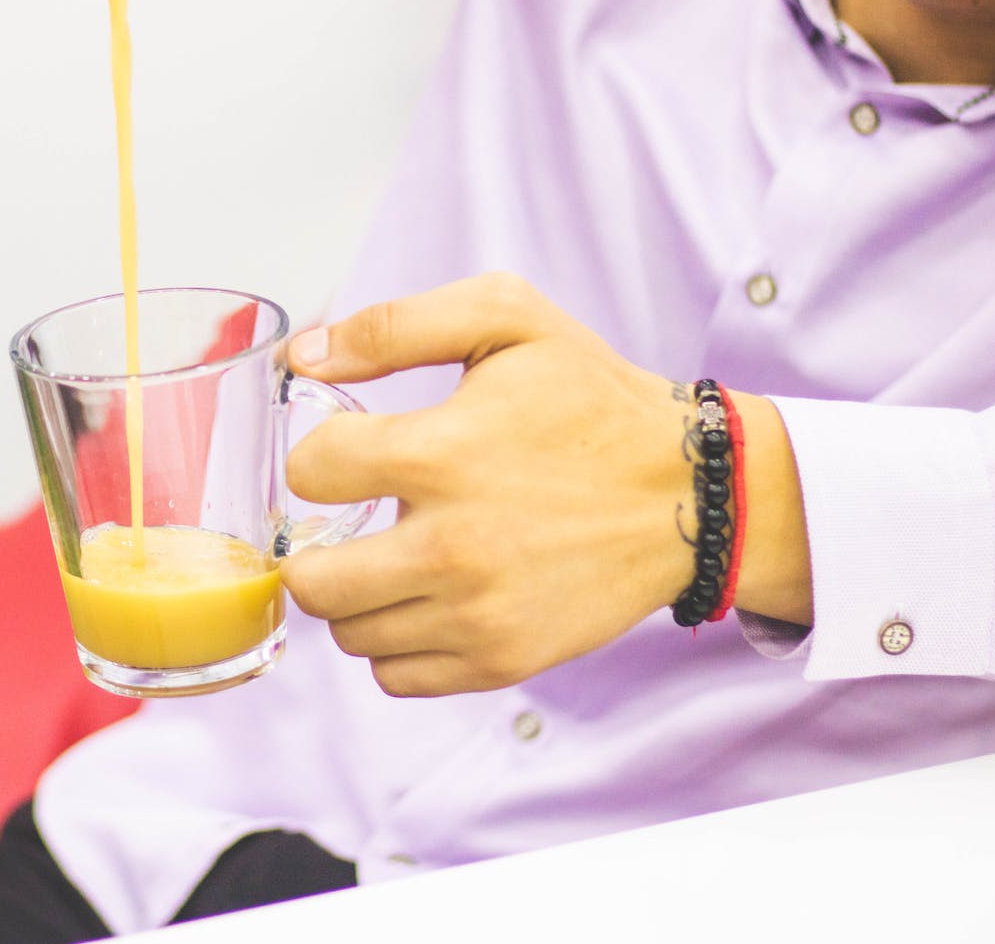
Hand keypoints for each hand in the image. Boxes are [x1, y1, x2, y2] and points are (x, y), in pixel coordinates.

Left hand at [281, 273, 809, 697]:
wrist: (688, 491)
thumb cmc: (592, 400)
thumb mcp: (506, 318)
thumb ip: (394, 326)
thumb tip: (306, 355)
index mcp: (441, 455)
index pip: (308, 474)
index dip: (316, 458)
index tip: (346, 456)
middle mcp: (453, 546)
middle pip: (312, 582)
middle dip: (314, 550)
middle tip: (345, 527)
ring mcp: (477, 614)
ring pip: (349, 634)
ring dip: (356, 598)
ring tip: (393, 559)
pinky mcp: (502, 659)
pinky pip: (396, 676)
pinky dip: (396, 643)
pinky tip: (425, 599)